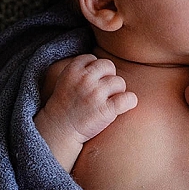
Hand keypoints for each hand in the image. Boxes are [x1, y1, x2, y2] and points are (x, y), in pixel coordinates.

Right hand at [35, 53, 135, 169]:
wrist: (59, 130)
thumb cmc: (66, 105)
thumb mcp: (66, 80)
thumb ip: (82, 69)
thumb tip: (104, 65)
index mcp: (72, 70)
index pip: (94, 59)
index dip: (96, 71)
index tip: (90, 83)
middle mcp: (84, 79)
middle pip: (109, 66)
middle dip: (108, 77)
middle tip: (102, 92)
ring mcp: (95, 94)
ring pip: (120, 82)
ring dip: (117, 92)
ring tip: (106, 102)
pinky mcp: (106, 109)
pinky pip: (129, 98)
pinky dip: (129, 102)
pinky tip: (121, 107)